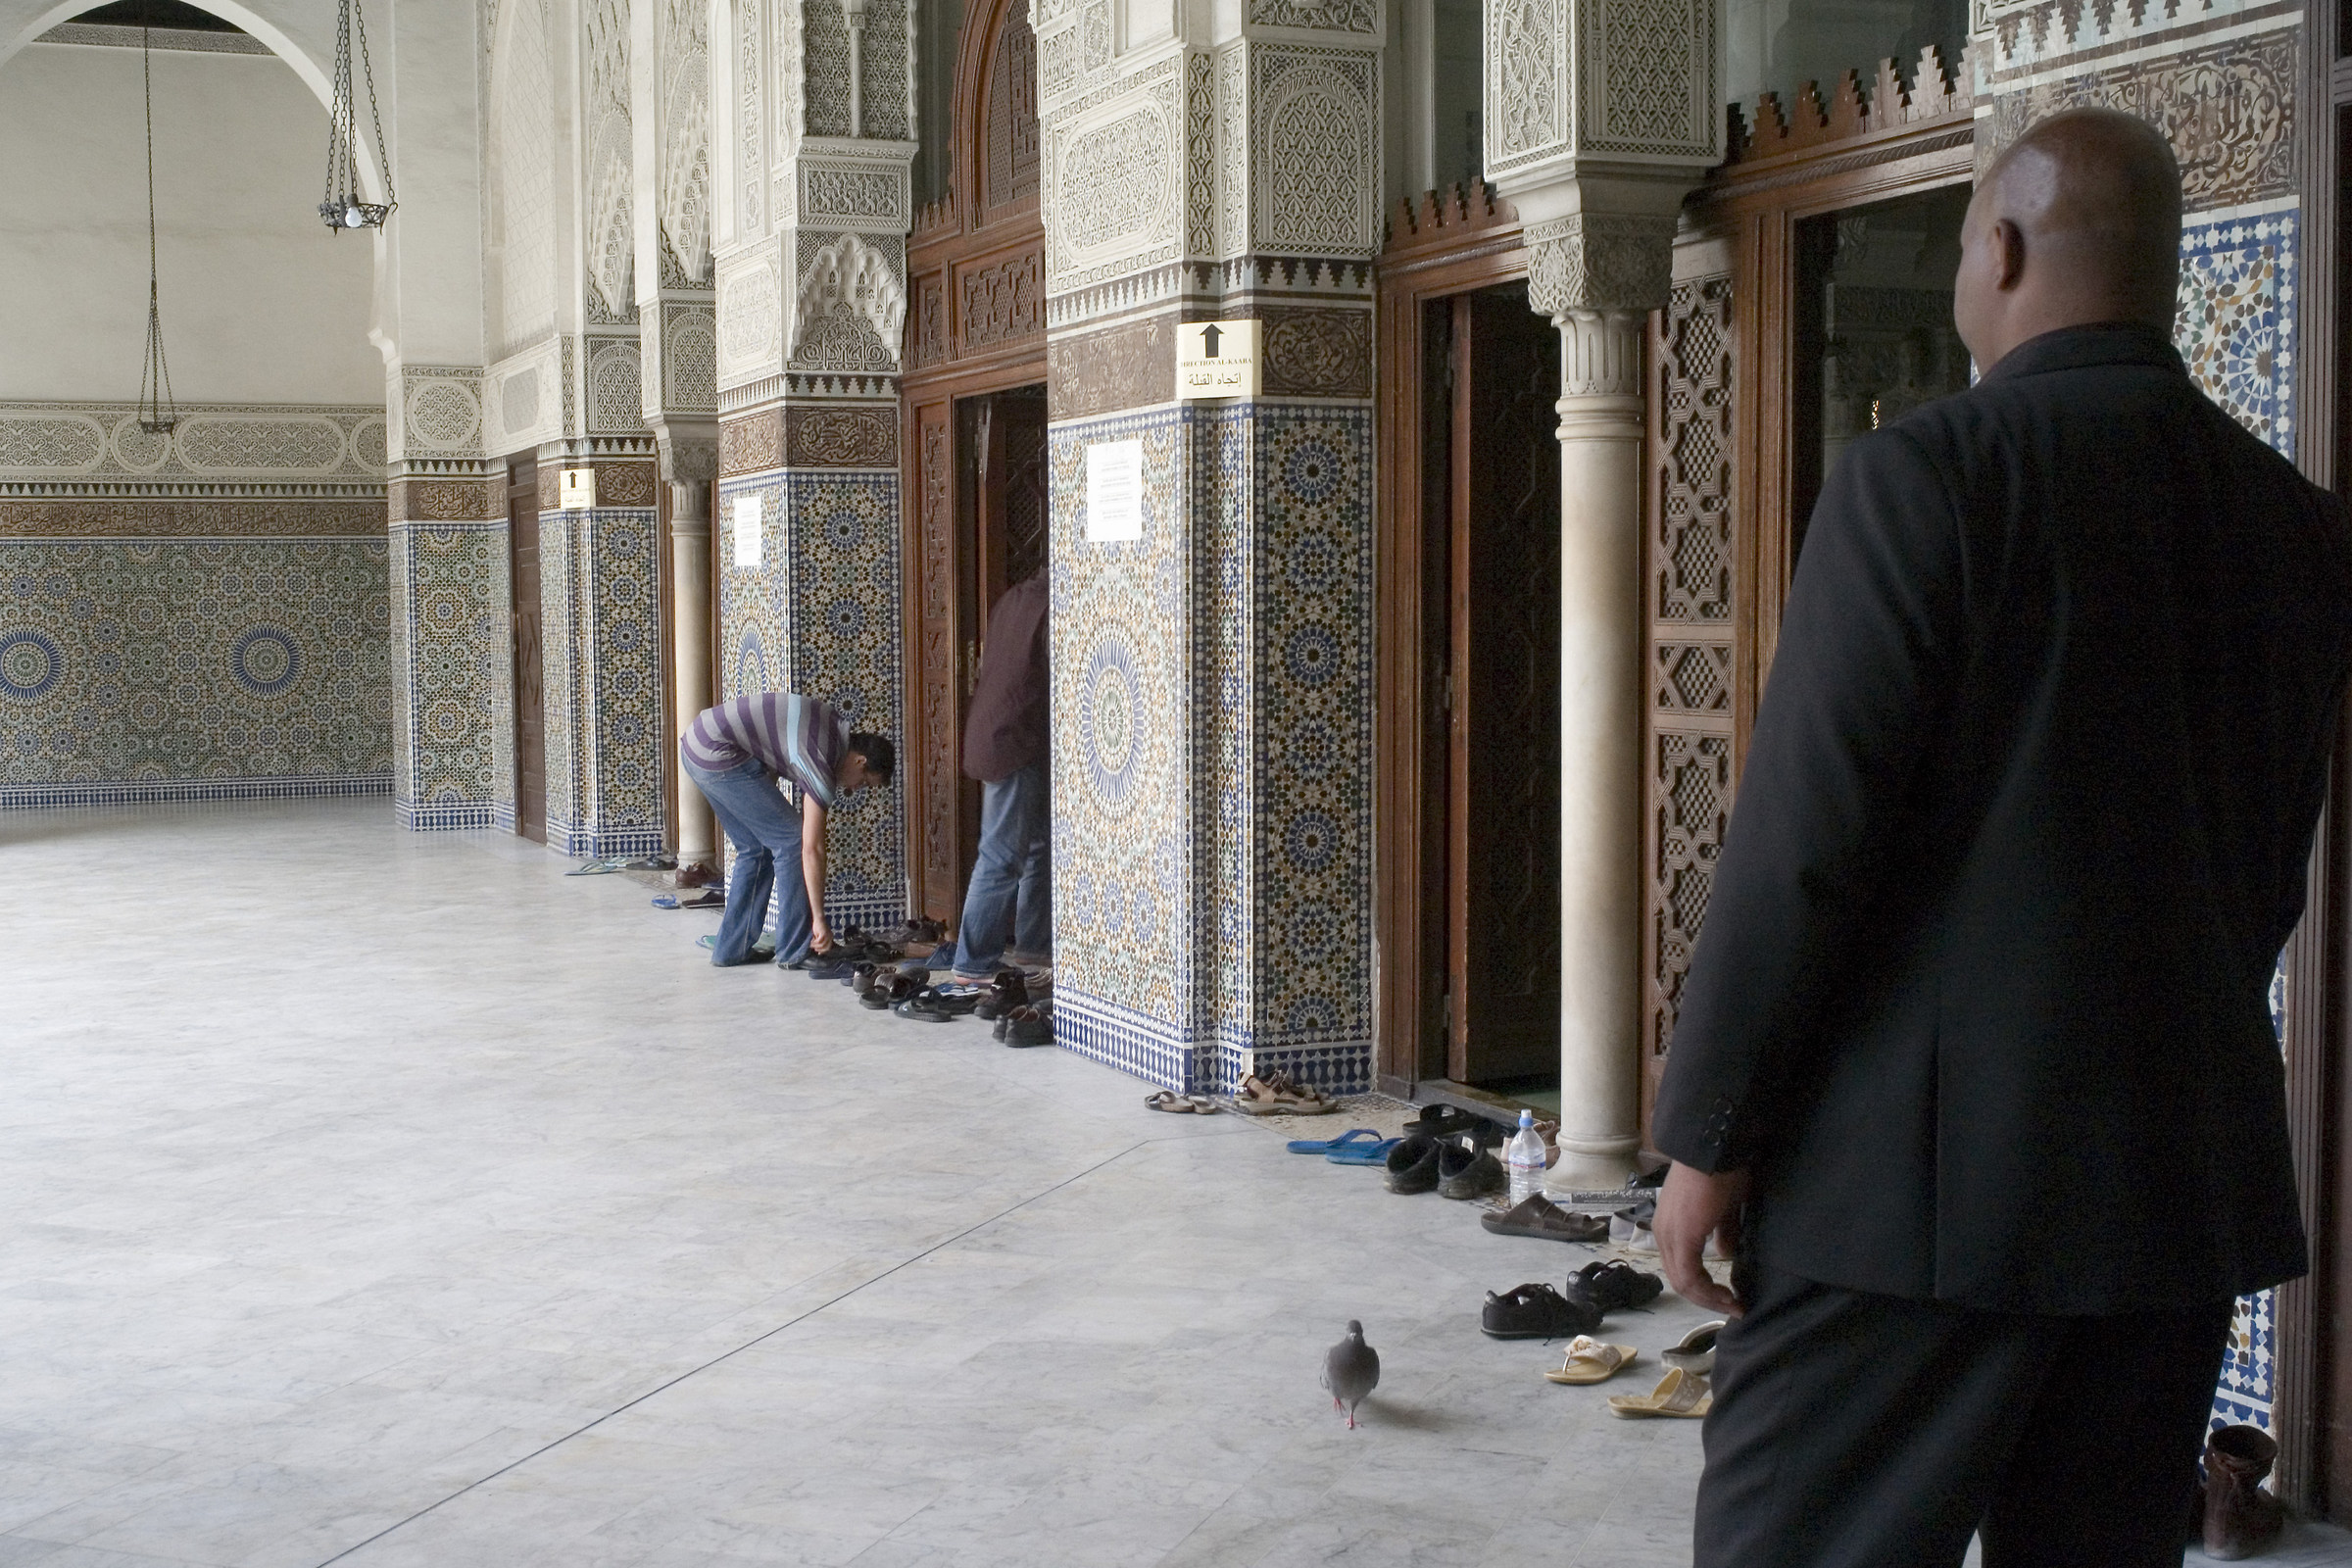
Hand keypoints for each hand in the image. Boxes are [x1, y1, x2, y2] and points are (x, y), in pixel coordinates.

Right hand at [811, 918, 833, 953]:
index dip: (823, 951)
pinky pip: (819, 941)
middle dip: (820, 950)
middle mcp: (830, 937)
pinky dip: (815, 942)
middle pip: (827, 948)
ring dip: (816, 946)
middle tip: (814, 949)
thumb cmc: (818, 926)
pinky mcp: (824, 933)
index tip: (818, 953)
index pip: (828, 947)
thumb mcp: (819, 935)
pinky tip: (811, 941)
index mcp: (830, 937)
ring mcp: (828, 935)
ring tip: (811, 944)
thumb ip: (819, 942)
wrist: (818, 918)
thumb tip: (817, 950)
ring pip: (822, 945)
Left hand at [1654, 1161, 1749, 1317]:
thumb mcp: (1724, 1208)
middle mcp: (1663, 1234)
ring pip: (1682, 1281)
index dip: (1704, 1288)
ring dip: (1709, 1298)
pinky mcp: (1680, 1236)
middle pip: (1679, 1279)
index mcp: (1670, 1227)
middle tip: (1733, 1307)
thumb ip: (1722, 1233)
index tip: (1729, 1297)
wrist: (1714, 1149)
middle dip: (1707, 1298)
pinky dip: (1708, 1292)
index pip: (1680, 1267)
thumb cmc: (1721, 1172)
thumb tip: (1725, 1255)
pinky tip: (1727, 1296)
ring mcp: (1668, 1235)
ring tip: (1733, 1305)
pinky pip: (1689, 1276)